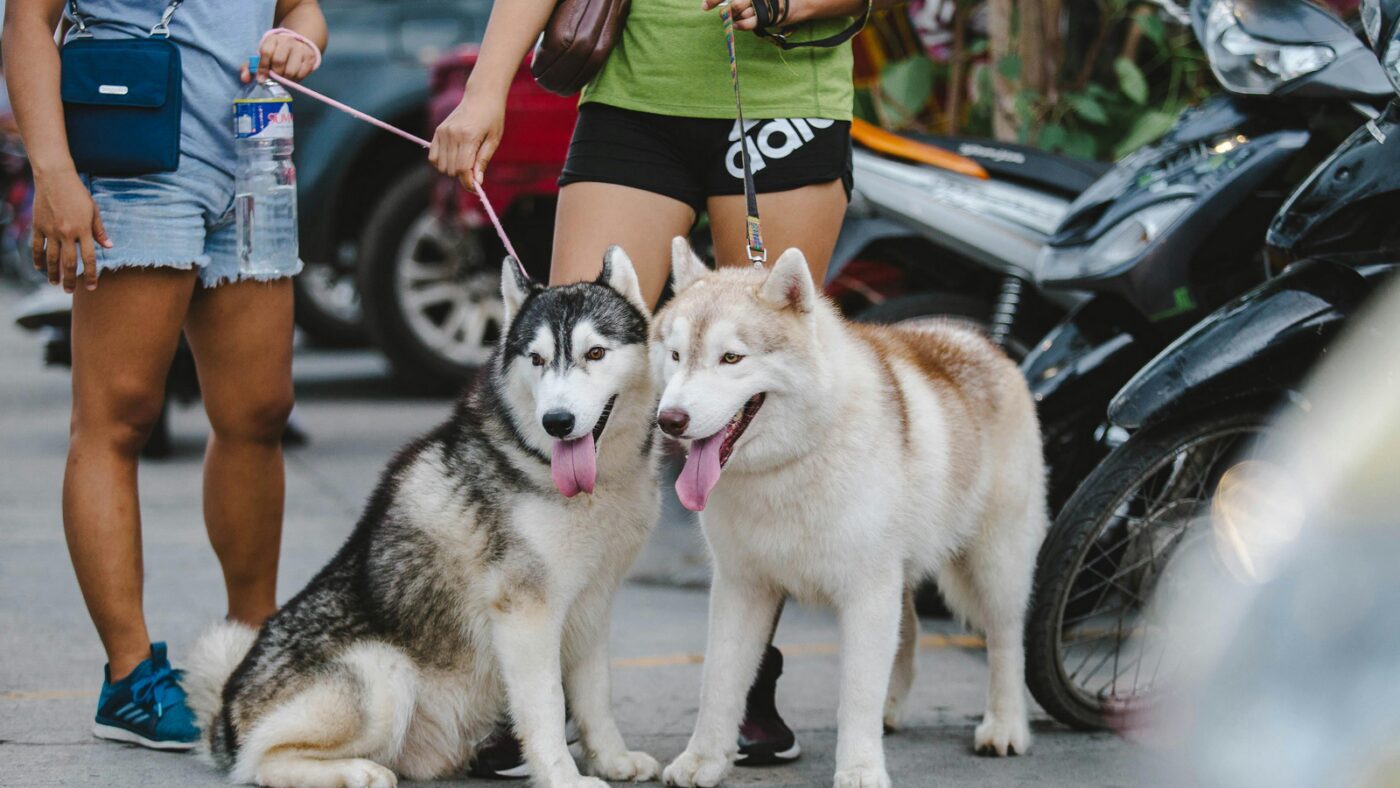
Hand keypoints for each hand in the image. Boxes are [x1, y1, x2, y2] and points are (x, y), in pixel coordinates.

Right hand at [31, 170, 110, 292]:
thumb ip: (99, 230)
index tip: (92, 286)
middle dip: (71, 279)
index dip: (91, 274)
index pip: (89, 258)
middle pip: (69, 263)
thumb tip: (108, 247)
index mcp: (83, 230)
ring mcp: (50, 230)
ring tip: (55, 283)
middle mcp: (66, 233)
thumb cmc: (77, 193)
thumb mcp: (94, 210)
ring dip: (54, 273)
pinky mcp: (38, 226)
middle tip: (70, 291)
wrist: (54, 178)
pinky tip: (40, 268)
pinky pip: (37, 246)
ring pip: (52, 258)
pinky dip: (38, 258)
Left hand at [241, 33, 317, 83]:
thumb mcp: (262, 57)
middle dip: (275, 74)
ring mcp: (300, 49)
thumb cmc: (276, 54)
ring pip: (291, 71)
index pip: (266, 52)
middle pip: (279, 62)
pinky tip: (293, 76)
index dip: (262, 67)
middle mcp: (287, 41)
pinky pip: (302, 75)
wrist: (298, 45)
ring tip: (284, 76)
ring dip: (286, 79)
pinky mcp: (310, 58)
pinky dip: (296, 79)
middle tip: (276, 76)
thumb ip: (250, 68)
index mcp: (273, 39)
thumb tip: (245, 79)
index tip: (261, 78)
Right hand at [429, 86, 504, 186]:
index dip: (468, 183)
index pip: (462, 169)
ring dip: (452, 170)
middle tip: (474, 171)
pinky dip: (442, 163)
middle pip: (451, 170)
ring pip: (441, 166)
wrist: (481, 96)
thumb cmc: (492, 118)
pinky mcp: (438, 131)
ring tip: (465, 161)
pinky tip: (453, 158)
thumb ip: (483, 161)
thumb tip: (476, 182)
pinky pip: (433, 157)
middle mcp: (452, 135)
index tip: (476, 189)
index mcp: (468, 137)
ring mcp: (442, 132)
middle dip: (463, 176)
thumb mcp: (493, 140)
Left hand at [701, 0, 765, 29]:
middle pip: (736, 5)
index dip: (714, 0)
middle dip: (728, 11)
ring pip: (742, 14)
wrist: (777, 2)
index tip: (705, 6)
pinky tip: (735, 24)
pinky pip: (749, 23)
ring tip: (737, 15)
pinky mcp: (766, 15)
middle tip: (726, 13)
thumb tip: (704, 6)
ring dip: (736, 17)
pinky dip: (740, 25)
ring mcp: (761, 4)